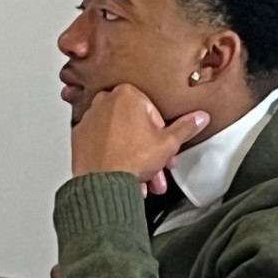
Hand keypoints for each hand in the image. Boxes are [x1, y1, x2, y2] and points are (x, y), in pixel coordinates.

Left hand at [70, 84, 206, 189]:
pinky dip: (113, 156)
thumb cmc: (130, 160)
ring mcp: (89, 118)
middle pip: (134, 125)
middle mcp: (104, 102)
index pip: (153, 112)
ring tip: (143, 178)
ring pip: (118, 136)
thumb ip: (185, 127)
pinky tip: (123, 173)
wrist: (102, 184)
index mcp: (126, 94)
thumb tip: (199, 117)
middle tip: (156, 165)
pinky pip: (101, 144)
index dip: (161, 133)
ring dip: (133, 157)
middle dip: (148, 149)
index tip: (163, 147)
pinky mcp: (78, 136)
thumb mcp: (168, 143)